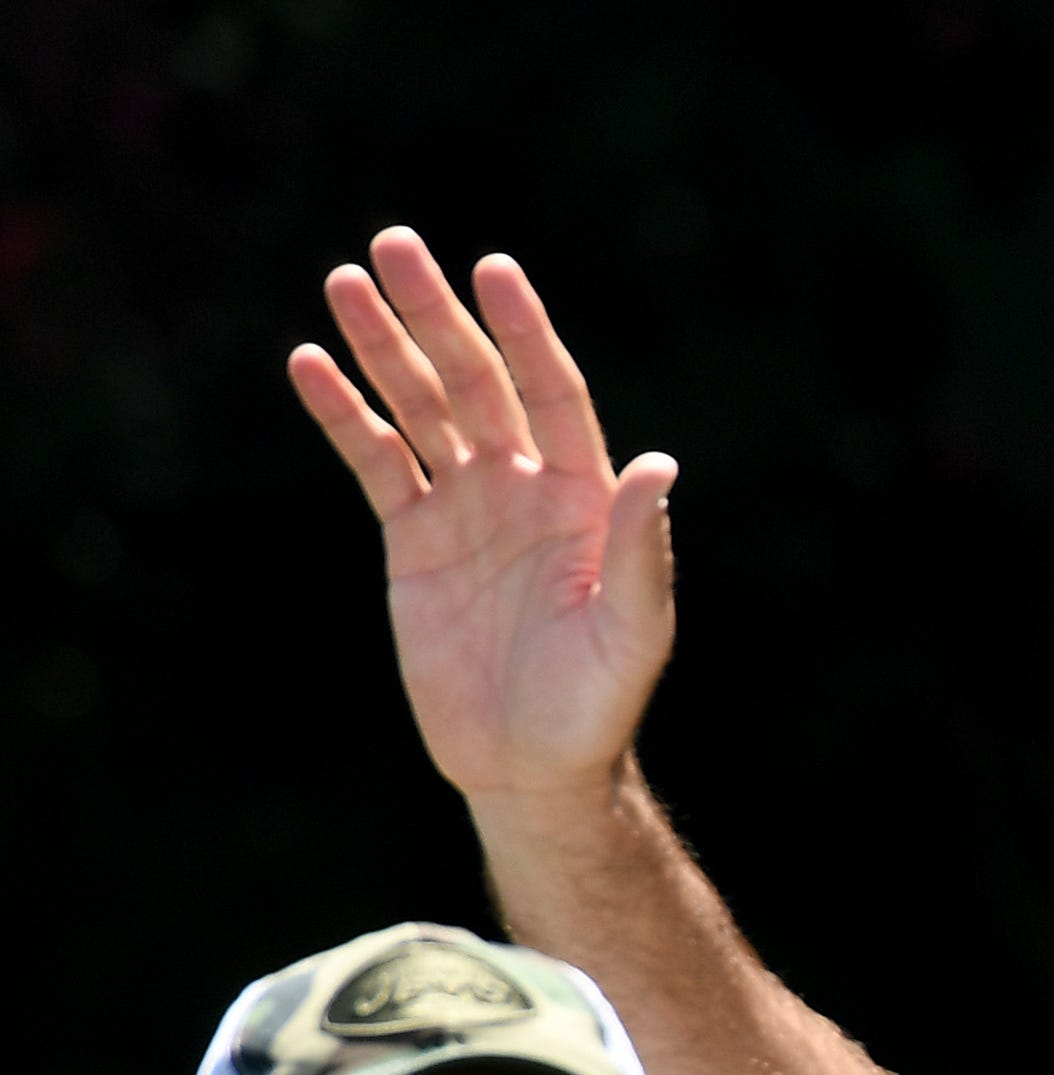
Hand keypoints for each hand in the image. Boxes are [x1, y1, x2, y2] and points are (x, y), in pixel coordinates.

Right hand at [287, 227, 676, 805]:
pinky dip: (345, 415)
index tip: (493, 270)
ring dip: (383, 347)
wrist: (530, 766)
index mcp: (583, 498)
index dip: (524, 333)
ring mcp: (468, 510)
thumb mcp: (632, 634)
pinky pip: (376, 462)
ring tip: (343, 283)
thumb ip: (641, 552)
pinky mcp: (415, 541)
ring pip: (420, 409)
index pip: (552, 393)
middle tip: (392, 246)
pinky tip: (310, 364)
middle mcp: (525, 488)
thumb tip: (659, 465)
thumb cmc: (595, 707)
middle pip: (476, 382)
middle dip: (436, 316)